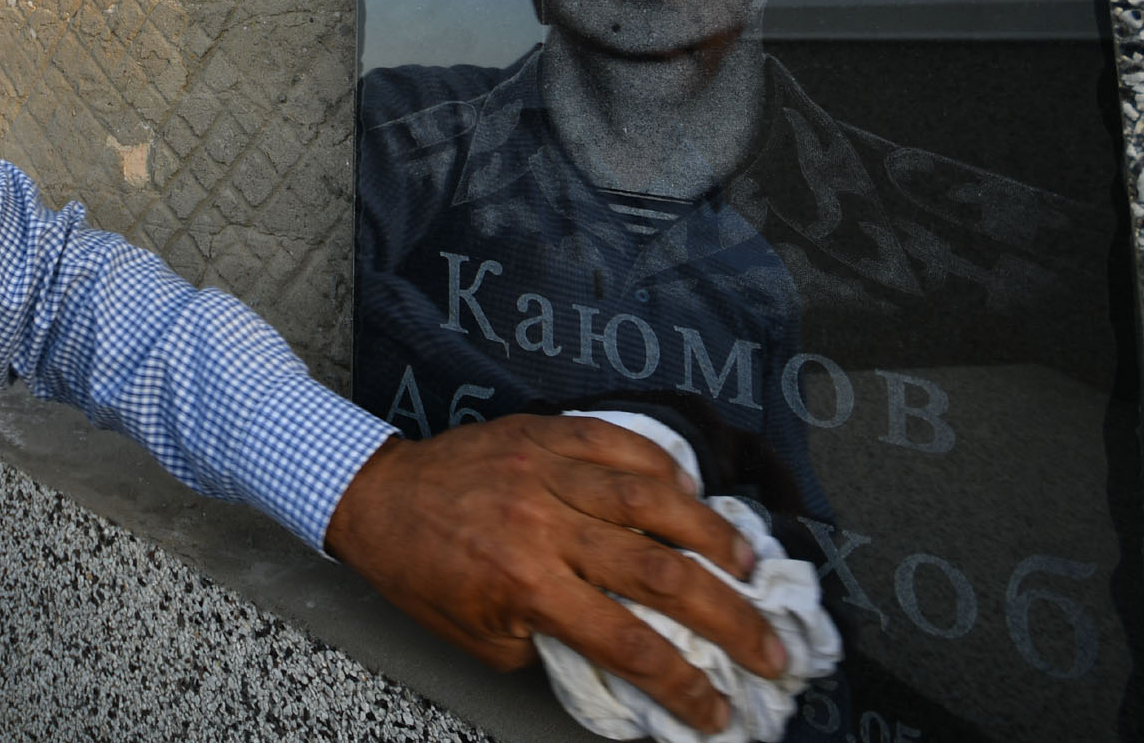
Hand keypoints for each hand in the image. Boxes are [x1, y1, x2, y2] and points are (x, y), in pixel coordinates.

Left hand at [324, 414, 789, 736]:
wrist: (373, 496)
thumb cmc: (422, 574)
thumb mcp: (482, 637)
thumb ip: (555, 645)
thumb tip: (626, 658)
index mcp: (525, 584)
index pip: (627, 643)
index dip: (683, 685)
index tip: (718, 711)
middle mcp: (544, 525)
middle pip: (659, 574)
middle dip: (727, 618)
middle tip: (771, 649)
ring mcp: (546, 470)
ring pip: (650, 499)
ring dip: (711, 533)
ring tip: (748, 565)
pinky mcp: (543, 431)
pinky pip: (618, 442)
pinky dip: (663, 465)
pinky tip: (692, 491)